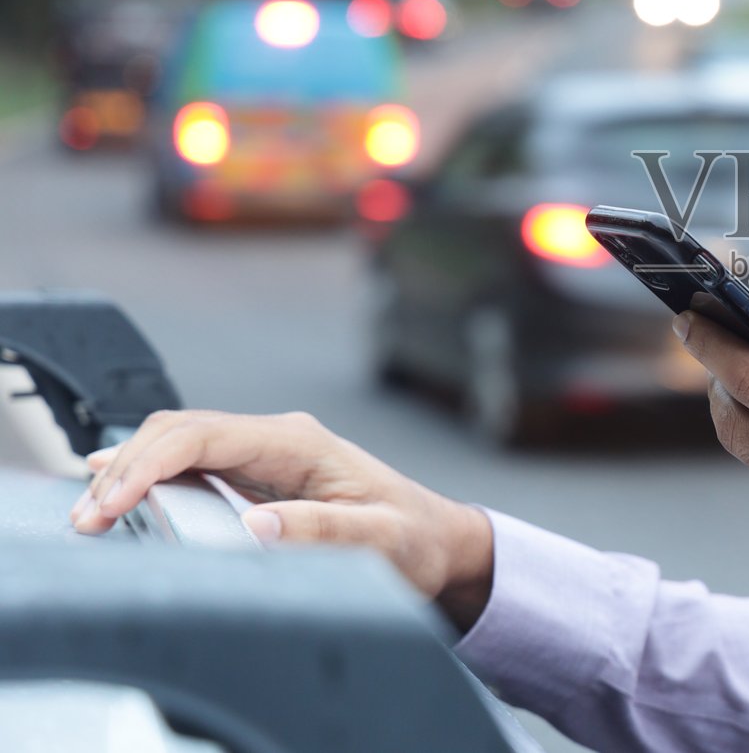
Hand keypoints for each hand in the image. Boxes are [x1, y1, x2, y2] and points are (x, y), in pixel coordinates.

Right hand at [69, 410, 494, 630]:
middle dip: (125, 468)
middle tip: (86, 519)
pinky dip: (149, 477)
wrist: (436, 539)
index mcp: (301, 442)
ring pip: (179, 445)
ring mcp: (265, 454)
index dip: (149, 465)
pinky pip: (192, 464)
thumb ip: (322, 532)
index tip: (112, 503)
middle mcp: (278, 439)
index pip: (205, 435)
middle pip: (181, 433)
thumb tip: (254, 525)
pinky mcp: (258, 475)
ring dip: (131, 473)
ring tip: (88, 514)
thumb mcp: (380, 541)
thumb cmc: (414, 539)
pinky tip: (115, 491)